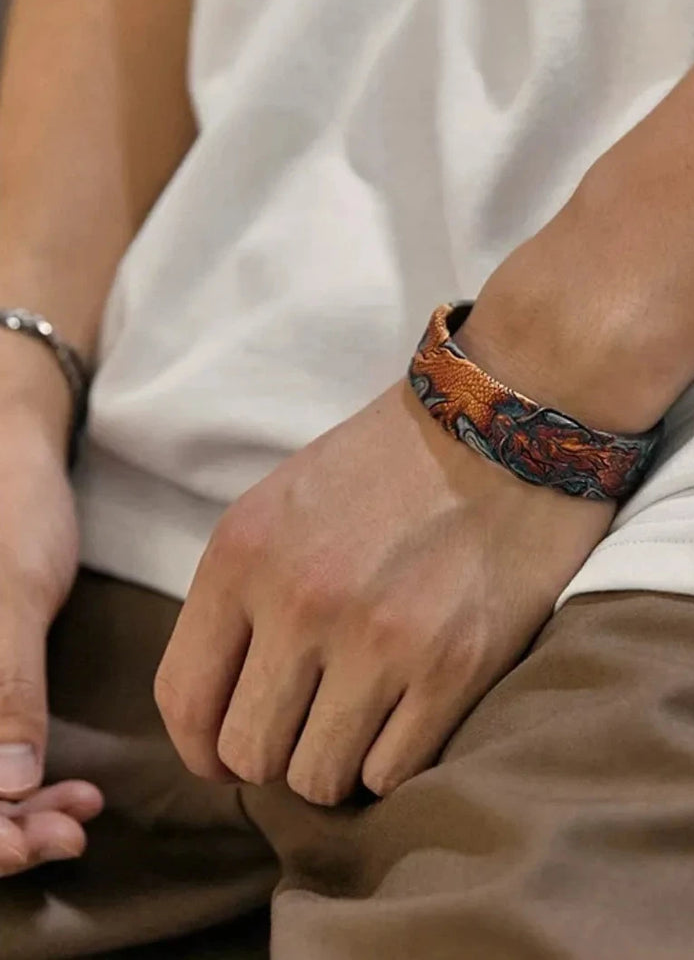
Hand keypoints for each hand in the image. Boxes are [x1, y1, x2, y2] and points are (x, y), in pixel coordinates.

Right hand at [0, 408, 103, 875]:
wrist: (13, 455)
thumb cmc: (8, 509)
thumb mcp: (12, 595)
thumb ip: (2, 690)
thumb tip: (4, 791)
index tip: (42, 842)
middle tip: (72, 833)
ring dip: (12, 816)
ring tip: (82, 811)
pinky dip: (18, 782)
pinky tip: (72, 787)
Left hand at [155, 380, 613, 802]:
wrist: (506, 426)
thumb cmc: (392, 465)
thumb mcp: (282, 503)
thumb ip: (241, 595)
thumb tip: (226, 702)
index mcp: (244, 554)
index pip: (184, 700)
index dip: (203, 750)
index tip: (229, 755)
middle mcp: (302, 601)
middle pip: (249, 754)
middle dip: (276, 754)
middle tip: (312, 726)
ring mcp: (380, 639)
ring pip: (318, 779)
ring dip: (337, 762)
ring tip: (366, 717)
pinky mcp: (453, 667)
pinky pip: (392, 775)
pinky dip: (395, 759)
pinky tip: (411, 714)